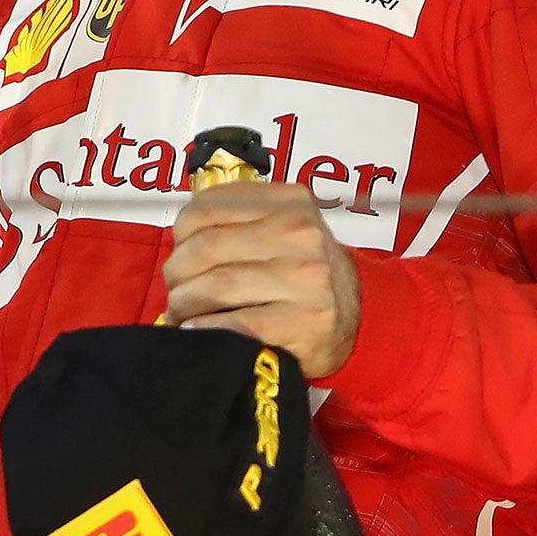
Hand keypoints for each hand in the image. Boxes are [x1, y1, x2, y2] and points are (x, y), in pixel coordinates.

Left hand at [160, 180, 361, 379]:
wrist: (363, 316)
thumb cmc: (308, 272)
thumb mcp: (283, 227)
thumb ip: (239, 220)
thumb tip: (178, 243)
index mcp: (288, 201)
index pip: (208, 206)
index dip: (180, 234)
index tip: (178, 254)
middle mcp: (300, 233)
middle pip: (207, 247)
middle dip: (177, 274)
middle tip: (173, 292)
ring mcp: (308, 278)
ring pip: (218, 285)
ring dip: (185, 304)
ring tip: (180, 315)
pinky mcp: (309, 322)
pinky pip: (239, 323)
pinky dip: (207, 330)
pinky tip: (196, 334)